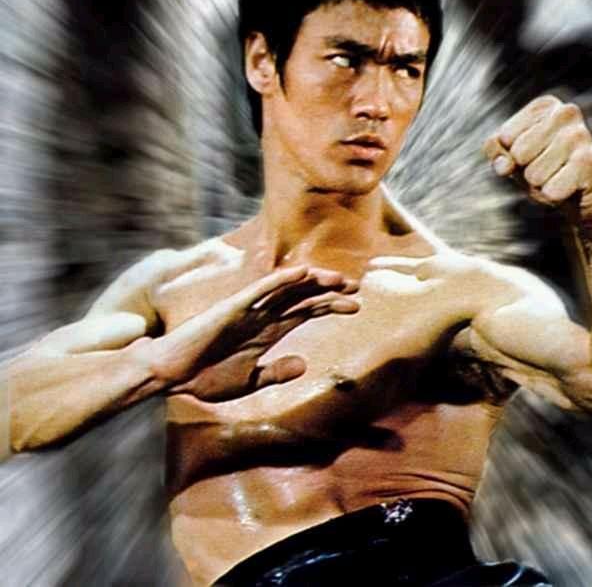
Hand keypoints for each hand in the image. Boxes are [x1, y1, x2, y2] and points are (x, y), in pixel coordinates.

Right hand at [138, 266, 358, 400]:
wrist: (172, 376)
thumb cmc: (205, 377)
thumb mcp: (250, 380)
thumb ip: (276, 372)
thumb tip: (305, 365)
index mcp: (268, 331)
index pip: (306, 312)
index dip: (331, 306)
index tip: (356, 306)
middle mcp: (262, 315)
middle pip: (302, 296)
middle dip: (330, 290)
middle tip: (356, 286)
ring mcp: (248, 309)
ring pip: (287, 288)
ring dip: (313, 281)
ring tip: (339, 279)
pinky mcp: (233, 307)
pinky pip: (261, 289)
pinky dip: (282, 280)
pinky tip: (302, 273)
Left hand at [483, 95, 591, 242]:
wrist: (580, 197)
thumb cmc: (542, 169)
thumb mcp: (511, 156)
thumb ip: (495, 151)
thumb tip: (503, 165)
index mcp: (545, 105)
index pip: (504, 137)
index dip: (510, 155)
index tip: (531, 156)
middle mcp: (566, 112)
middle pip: (518, 153)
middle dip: (525, 170)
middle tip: (545, 169)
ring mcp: (580, 135)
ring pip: (533, 173)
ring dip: (540, 184)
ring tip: (557, 177)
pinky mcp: (589, 162)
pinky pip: (551, 190)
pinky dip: (553, 195)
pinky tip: (569, 187)